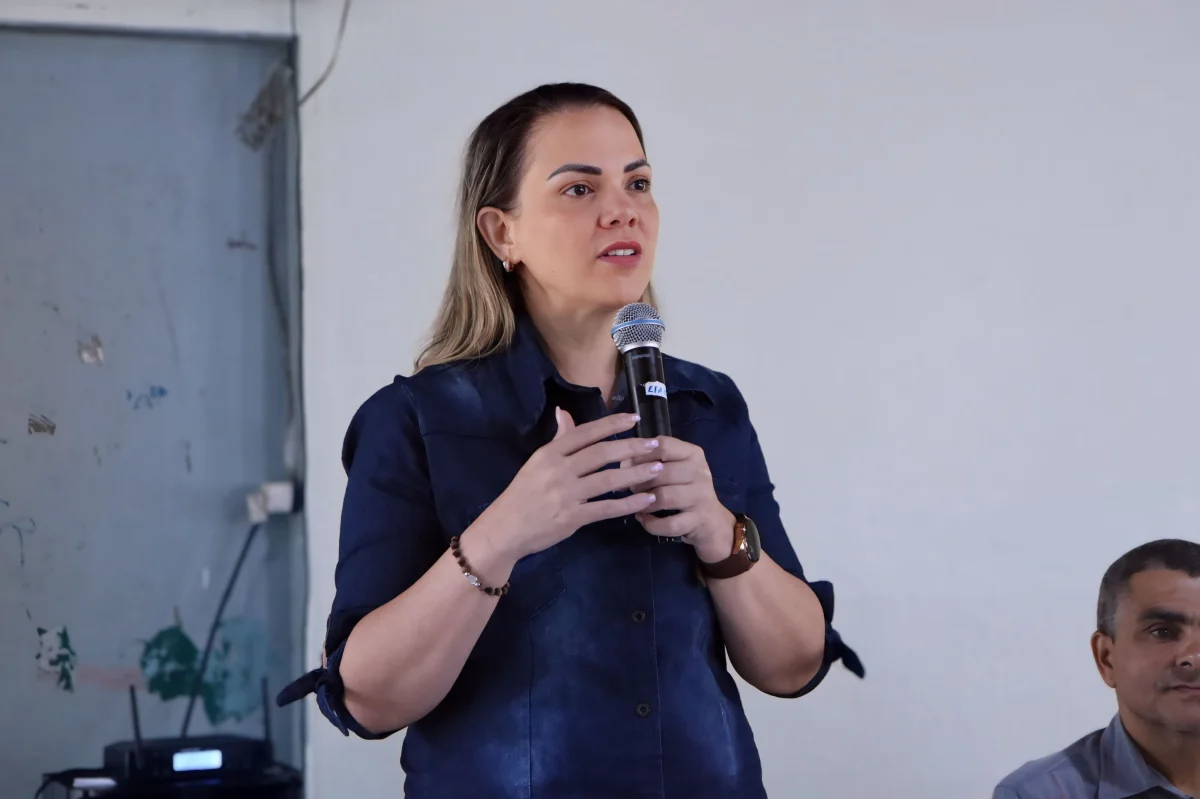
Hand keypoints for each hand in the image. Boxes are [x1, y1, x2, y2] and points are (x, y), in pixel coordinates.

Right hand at [476, 408, 661, 561]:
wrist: (504, 529)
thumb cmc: (522, 495)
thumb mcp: (537, 463)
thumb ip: (558, 440)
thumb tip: (565, 412)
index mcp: (549, 453)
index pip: (585, 433)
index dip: (612, 424)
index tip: (635, 419)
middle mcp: (558, 470)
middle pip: (602, 454)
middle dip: (632, 448)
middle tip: (655, 444)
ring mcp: (566, 495)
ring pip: (608, 480)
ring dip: (636, 474)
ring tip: (657, 469)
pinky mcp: (572, 518)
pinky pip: (606, 509)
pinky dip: (629, 504)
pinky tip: (645, 499)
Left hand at [632, 437, 735, 563]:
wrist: (711, 520)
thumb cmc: (685, 488)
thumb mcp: (675, 468)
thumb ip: (651, 461)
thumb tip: (623, 462)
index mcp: (693, 454)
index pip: (663, 445)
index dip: (640, 455)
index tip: (628, 465)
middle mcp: (700, 472)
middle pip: (661, 472)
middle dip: (639, 481)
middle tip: (630, 488)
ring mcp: (701, 498)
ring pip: (664, 497)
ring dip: (643, 501)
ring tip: (636, 503)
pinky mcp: (697, 521)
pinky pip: (669, 524)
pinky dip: (651, 523)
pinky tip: (643, 519)